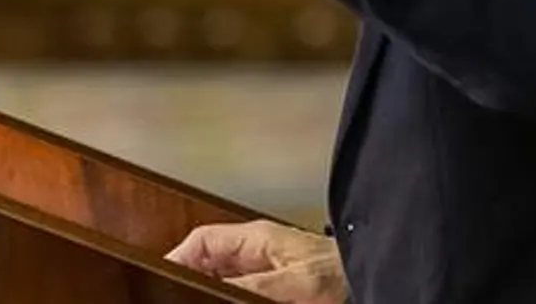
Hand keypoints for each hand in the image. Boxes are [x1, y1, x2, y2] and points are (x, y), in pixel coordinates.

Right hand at [166, 220, 347, 302]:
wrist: (371, 273)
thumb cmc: (341, 270)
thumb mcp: (293, 281)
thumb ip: (253, 284)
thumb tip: (217, 288)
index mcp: (255, 238)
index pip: (203, 241)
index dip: (180, 256)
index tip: (164, 273)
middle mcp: (257, 250)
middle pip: (209, 260)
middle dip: (192, 275)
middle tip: (176, 291)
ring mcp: (266, 267)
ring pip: (224, 276)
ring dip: (210, 286)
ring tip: (196, 295)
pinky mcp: (277, 285)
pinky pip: (241, 287)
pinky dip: (229, 293)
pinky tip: (226, 299)